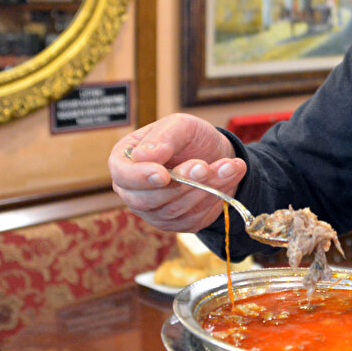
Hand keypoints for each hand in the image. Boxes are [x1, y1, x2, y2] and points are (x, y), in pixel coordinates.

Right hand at [108, 112, 246, 231]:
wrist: (218, 155)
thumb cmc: (192, 139)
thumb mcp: (181, 126)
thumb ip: (162, 138)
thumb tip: (141, 156)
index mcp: (126, 160)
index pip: (122, 175)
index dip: (140, 177)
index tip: (164, 175)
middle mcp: (133, 190)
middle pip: (146, 199)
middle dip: (181, 183)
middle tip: (205, 166)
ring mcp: (153, 211)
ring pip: (173, 209)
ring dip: (204, 188)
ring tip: (228, 166)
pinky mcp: (176, 224)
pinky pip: (191, 219)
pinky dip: (214, 198)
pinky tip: (229, 177)